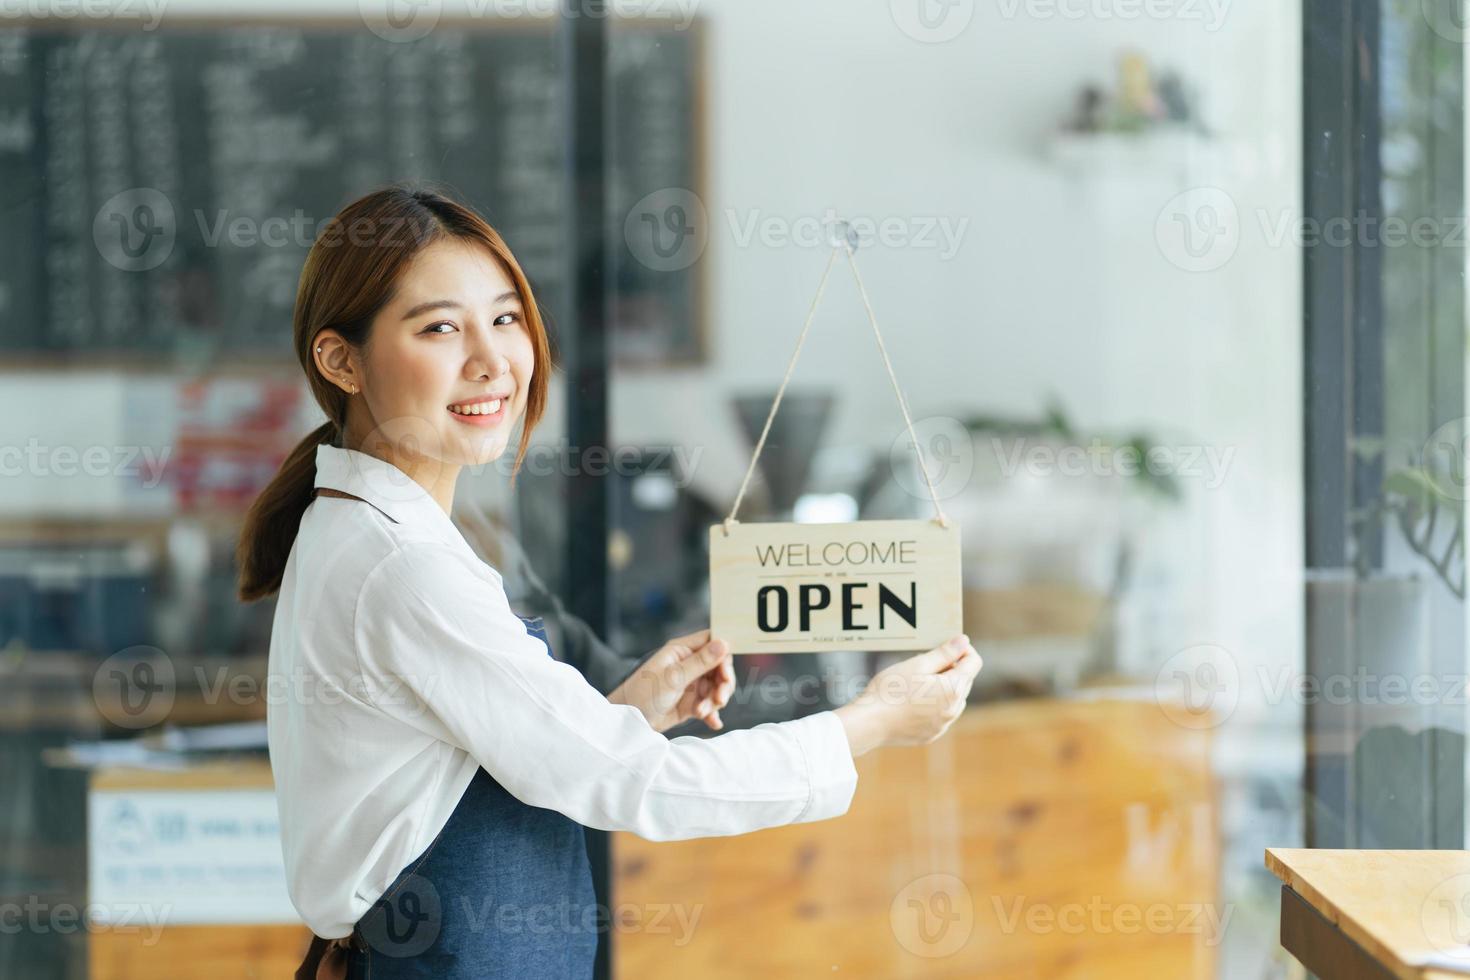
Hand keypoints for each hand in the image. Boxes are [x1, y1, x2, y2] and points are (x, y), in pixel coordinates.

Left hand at [608, 629, 736, 733]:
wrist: (629, 722)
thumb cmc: (643, 694)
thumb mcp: (673, 677)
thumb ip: (700, 662)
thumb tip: (723, 643)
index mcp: (682, 650)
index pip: (712, 642)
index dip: (724, 655)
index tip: (725, 674)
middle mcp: (689, 664)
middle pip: (719, 667)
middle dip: (723, 684)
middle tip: (719, 699)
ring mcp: (691, 684)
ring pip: (717, 687)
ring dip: (714, 701)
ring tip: (701, 712)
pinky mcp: (691, 702)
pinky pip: (710, 705)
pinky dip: (712, 713)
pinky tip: (712, 722)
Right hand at [835, 635, 981, 755]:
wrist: (870, 722)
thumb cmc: (891, 690)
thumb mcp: (917, 665)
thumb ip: (944, 653)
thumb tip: (964, 641)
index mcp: (953, 689)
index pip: (974, 662)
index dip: (963, 649)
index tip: (946, 645)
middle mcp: (954, 710)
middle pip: (964, 681)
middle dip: (950, 668)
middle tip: (923, 662)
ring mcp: (943, 725)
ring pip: (952, 699)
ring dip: (942, 687)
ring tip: (915, 682)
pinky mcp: (931, 734)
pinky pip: (940, 715)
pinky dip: (933, 704)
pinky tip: (911, 701)